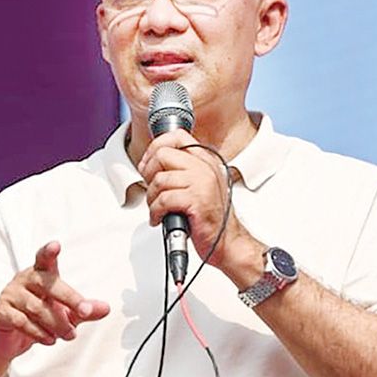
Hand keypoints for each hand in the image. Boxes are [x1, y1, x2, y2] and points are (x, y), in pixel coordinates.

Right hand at [0, 241, 109, 360]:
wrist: (11, 338)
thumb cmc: (43, 317)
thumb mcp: (68, 313)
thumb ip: (86, 310)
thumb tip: (106, 308)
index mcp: (41, 273)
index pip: (44, 259)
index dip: (49, 252)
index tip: (55, 245)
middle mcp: (24, 279)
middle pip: (48, 285)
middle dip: (70, 299)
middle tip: (85, 312)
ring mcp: (10, 294)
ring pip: (37, 308)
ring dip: (57, 323)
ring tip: (70, 335)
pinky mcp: (1, 311)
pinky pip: (22, 322)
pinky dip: (39, 333)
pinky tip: (50, 340)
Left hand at [138, 129, 234, 264]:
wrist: (227, 241)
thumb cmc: (209, 216)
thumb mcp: (198, 185)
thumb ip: (181, 169)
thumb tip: (151, 161)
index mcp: (206, 160)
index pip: (177, 136)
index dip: (156, 147)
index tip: (149, 163)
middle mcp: (206, 167)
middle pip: (162, 154)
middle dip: (149, 174)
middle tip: (153, 189)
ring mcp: (203, 182)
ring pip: (159, 179)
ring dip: (152, 198)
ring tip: (159, 208)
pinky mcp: (197, 200)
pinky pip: (163, 199)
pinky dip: (155, 212)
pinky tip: (160, 218)